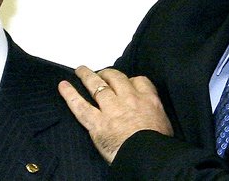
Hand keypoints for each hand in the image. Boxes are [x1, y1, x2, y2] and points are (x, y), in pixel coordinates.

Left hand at [58, 66, 172, 162]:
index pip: (139, 81)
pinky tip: (63, 86)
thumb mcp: (165, 125)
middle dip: (107, 73)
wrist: (149, 157)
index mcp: (148, 100)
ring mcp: (111, 109)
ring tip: (80, 70)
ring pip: (97, 86)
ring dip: (87, 76)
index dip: (131, 80)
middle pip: (116, 78)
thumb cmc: (159, 146)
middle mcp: (128, 99)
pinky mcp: (97, 123)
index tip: (127, 82)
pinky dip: (70, 95)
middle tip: (101, 73)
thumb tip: (153, 120)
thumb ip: (155, 115)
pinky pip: (80, 105)